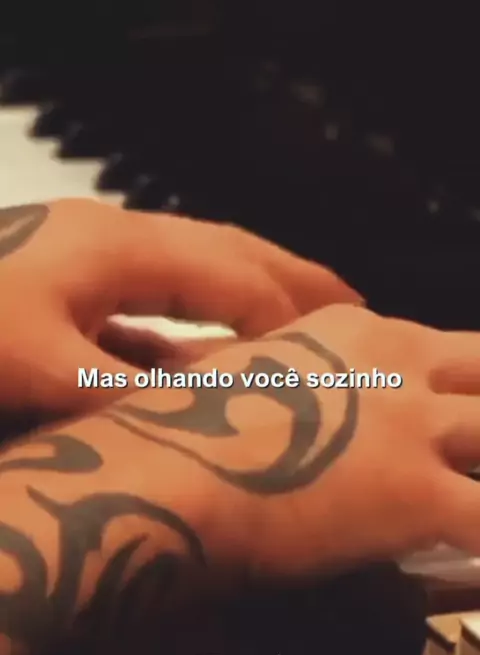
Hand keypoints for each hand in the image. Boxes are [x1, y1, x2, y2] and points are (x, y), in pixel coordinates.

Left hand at [0, 200, 359, 418]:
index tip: (336, 355)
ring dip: (244, 297)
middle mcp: (107, 241)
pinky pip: (146, 302)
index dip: (288, 316)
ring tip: (296, 325)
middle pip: (223, 250)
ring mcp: (83, 261)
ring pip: (188, 272)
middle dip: (291, 278)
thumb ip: (125, 391)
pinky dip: (188, 326)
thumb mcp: (35, 370)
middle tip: (353, 306)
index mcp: (112, 248)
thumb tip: (206, 413)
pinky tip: (196, 357)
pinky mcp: (59, 289)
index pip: (229, 274)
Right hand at [107, 304, 479, 570]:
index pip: (440, 352)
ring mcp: (412, 426)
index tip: (454, 416)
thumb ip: (278, 372)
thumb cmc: (173, 428)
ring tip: (465, 502)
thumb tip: (282, 390)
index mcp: (353, 334)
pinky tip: (472, 565)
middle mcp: (394, 365)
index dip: (455, 390)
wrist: (157, 473)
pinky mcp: (415, 494)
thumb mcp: (235, 374)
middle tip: (474, 444)